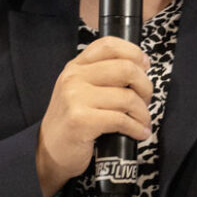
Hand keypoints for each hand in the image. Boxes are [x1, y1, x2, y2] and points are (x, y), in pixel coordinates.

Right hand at [35, 36, 152, 196]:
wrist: (51, 152)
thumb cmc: (74, 121)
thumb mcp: (81, 90)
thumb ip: (103, 75)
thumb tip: (141, 67)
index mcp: (76, 66)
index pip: (109, 44)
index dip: (133, 53)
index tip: (144, 67)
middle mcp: (74, 77)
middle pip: (125, 69)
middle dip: (145, 86)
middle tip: (146, 100)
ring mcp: (75, 98)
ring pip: (127, 97)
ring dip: (143, 113)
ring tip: (143, 122)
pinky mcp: (81, 120)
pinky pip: (121, 120)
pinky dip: (136, 128)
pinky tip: (139, 133)